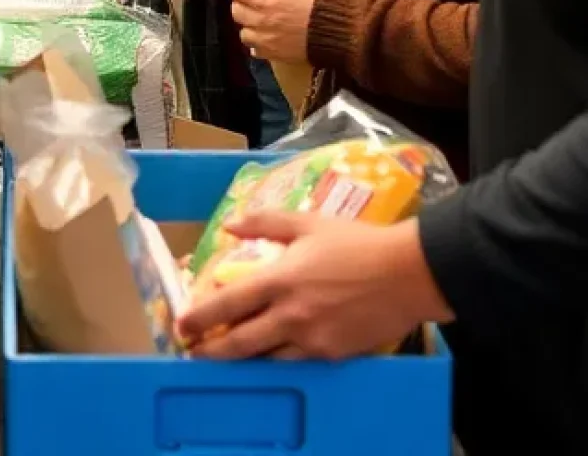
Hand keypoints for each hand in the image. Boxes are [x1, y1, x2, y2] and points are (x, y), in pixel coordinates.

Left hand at [179, 212, 451, 359]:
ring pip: (265, 359)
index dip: (200, 316)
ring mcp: (311, 340)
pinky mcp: (331, 356)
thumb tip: (231, 225)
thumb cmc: (355, 243)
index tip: (182, 323)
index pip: (228, 304)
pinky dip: (275, 362)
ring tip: (224, 356)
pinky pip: (294, 363)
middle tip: (192, 352)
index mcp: (280, 279)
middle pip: (239, 343)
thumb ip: (265, 223)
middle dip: (211, 350)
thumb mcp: (307, 223)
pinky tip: (266, 357)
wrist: (405, 274)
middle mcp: (290, 315)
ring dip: (241, 360)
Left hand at [227, 0, 331, 63]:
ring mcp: (269, 41)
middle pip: (236, 12)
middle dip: (240, 2)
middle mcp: (261, 22)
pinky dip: (258, 43)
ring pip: (244, 34)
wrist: (346, 26)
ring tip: (260, 17)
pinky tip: (269, 35)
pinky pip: (257, 52)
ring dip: (248, 24)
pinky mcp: (280, 55)